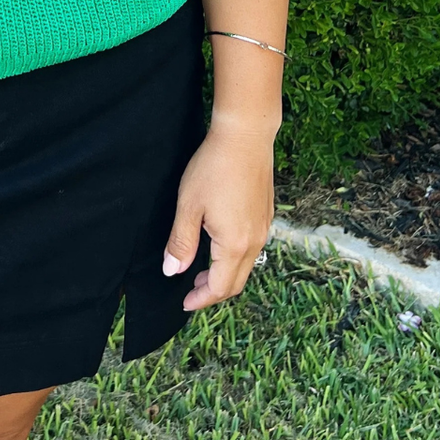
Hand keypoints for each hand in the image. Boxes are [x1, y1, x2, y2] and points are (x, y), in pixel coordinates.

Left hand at [161, 121, 275, 310]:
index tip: (184, 303)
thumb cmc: (213, 168)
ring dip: (225, 275)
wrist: (245, 137)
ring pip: (246, 266)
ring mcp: (263, 228)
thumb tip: (173, 271)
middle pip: (236, 282)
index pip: (220, 287)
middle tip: (191, 290)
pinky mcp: (266, 215)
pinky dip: (235, 258)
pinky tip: (219, 245)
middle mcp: (254, 241)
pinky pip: (252, 248)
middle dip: (213, 291)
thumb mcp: (189, 206)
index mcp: (234, 245)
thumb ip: (181, 242)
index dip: (201, 299)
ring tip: (201, 269)